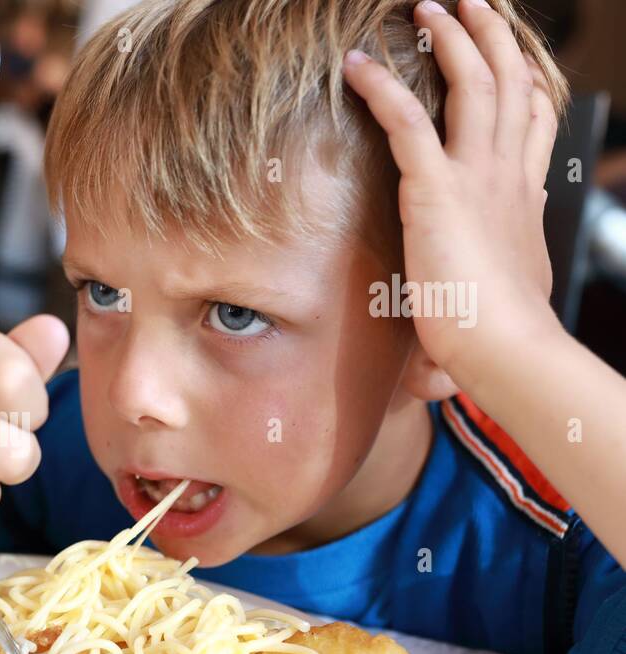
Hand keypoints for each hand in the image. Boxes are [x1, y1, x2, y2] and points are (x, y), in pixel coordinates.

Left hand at [342, 0, 564, 386]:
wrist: (503, 347)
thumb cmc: (496, 342)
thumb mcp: (490, 318)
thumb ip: (466, 322)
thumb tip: (431, 381)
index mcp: (522, 198)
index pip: (532, 124)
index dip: (523, 84)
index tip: (509, 61)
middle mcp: (506, 175)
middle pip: (510, 84)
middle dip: (491, 37)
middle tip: (471, 5)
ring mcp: (476, 175)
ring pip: (471, 82)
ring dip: (451, 38)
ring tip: (430, 6)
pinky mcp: (436, 187)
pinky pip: (407, 120)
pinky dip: (380, 87)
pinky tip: (355, 65)